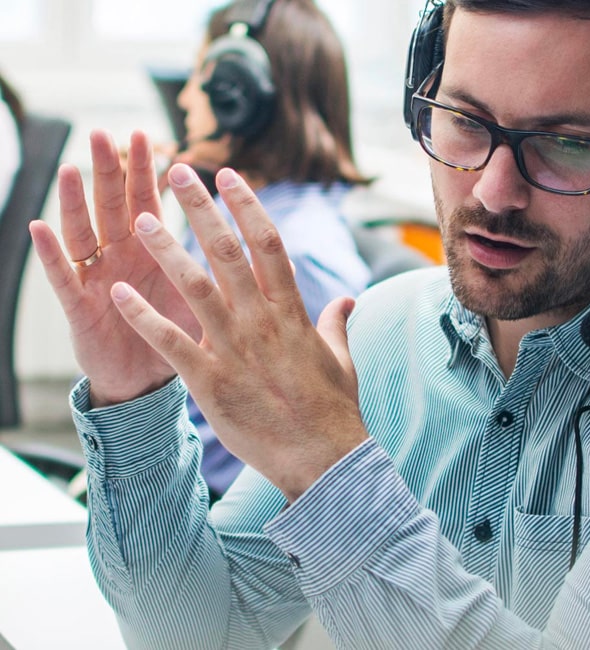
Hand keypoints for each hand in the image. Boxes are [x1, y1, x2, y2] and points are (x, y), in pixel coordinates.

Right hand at [30, 130, 200, 406]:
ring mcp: (98, 279)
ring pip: (84, 235)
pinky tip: (39, 228)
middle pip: (112, 208)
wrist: (151, 379)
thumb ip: (212, 266)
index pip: (147, 203)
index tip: (147, 137)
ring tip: (69, 170)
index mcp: (153, 252)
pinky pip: (64, 279)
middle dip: (108, 173)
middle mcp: (122, 258)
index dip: (145, 172)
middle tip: (103, 135)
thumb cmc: (177, 333)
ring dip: (74, 204)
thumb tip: (253, 240)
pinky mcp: (81, 309)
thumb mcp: (197, 294)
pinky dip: (52, 256)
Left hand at [110, 164, 368, 499]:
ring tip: (140, 220)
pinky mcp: (211, 382)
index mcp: (293, 312)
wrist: (322, 458)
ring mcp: (235, 350)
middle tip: (177, 172)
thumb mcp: (341, 357)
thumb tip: (347, 299)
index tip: (227, 176)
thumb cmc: (333, 408)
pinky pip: (170, 342)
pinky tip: (118, 293)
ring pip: (193, 287)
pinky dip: (143, 316)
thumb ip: (337, 322)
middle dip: (200, 208)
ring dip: (165, 249)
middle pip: (226, 251)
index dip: (246, 204)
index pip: (268, 243)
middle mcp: (261, 322)